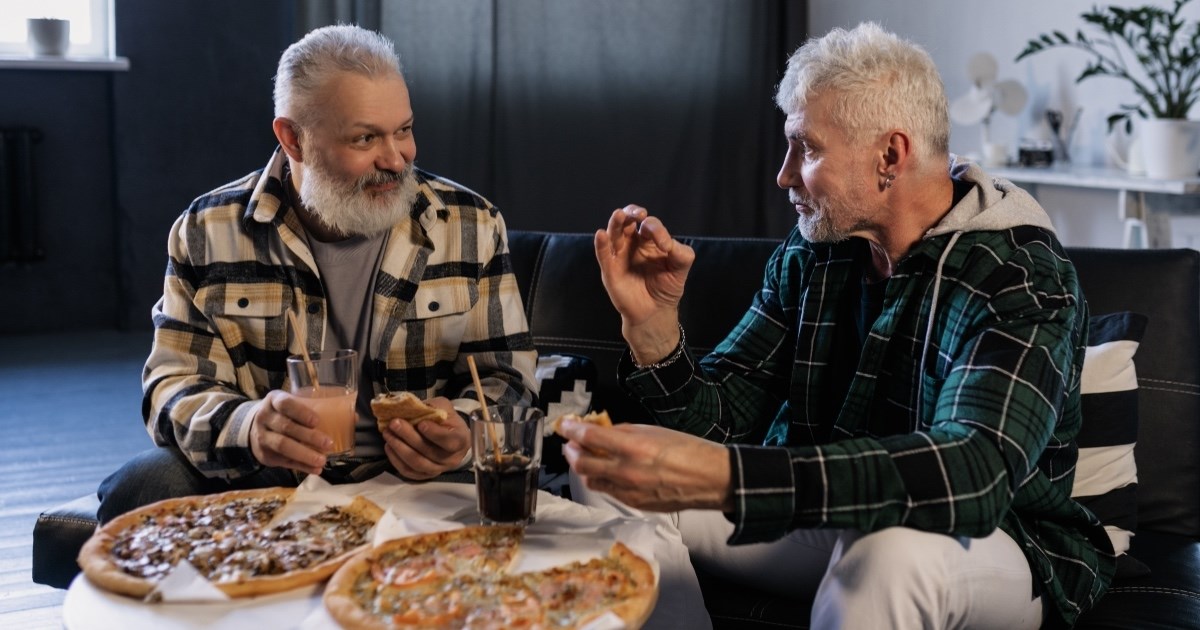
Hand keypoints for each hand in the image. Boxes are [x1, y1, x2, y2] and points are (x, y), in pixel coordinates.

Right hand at [249, 390, 331, 474]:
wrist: (253, 427)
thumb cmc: (283, 414)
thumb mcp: (293, 404)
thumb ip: (318, 408)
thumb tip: (354, 417)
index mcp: (274, 400)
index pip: (285, 404)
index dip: (301, 412)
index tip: (316, 421)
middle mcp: (265, 417)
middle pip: (286, 427)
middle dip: (309, 437)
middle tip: (328, 443)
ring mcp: (262, 437)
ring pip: (283, 446)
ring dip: (304, 454)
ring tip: (322, 460)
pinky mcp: (265, 454)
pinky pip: (284, 461)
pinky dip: (301, 466)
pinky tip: (315, 469)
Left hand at [381, 397, 470, 479]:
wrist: (451, 437)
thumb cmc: (448, 421)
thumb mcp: (444, 408)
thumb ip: (431, 408)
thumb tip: (409, 407)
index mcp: (460, 440)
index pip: (449, 440)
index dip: (434, 433)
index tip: (421, 423)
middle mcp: (451, 458)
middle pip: (428, 452)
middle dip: (408, 437)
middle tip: (394, 424)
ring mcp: (438, 469)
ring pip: (417, 463)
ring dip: (399, 448)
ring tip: (388, 434)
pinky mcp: (425, 475)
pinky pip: (409, 471)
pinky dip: (396, 460)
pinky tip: (389, 446)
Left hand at [559, 418, 732, 511]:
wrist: (711, 479)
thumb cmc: (688, 450)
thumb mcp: (653, 430)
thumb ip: (623, 432)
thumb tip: (601, 431)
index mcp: (632, 447)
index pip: (588, 438)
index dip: (571, 429)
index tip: (565, 425)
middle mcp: (626, 472)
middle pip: (581, 464)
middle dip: (571, 451)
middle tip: (571, 443)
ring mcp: (628, 491)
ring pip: (591, 481)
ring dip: (583, 468)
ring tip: (587, 457)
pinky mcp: (634, 504)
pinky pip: (608, 492)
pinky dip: (602, 480)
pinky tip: (608, 471)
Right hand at [594, 205, 695, 362]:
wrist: (656, 311)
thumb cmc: (667, 286)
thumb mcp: (681, 266)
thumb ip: (680, 251)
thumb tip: (665, 243)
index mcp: (649, 240)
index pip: (648, 225)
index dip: (655, 229)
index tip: (665, 245)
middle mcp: (632, 243)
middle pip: (626, 221)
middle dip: (631, 213)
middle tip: (639, 214)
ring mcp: (619, 255)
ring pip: (613, 233)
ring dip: (615, 222)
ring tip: (619, 215)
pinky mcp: (610, 270)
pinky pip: (603, 254)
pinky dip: (601, 244)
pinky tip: (601, 235)